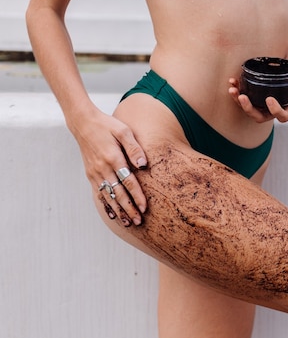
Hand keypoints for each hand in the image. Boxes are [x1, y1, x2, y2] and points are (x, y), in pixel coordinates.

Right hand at [70, 109, 147, 226]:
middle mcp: (102, 168)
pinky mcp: (90, 174)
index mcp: (113, 158)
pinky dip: (106, 205)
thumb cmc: (107, 125)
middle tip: (139, 222)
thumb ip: (134, 148)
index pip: (128, 182)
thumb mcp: (124, 131)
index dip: (137, 196)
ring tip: (128, 223)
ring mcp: (95, 173)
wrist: (83, 123)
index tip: (145, 208)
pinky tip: (112, 215)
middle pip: (118, 194)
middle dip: (129, 209)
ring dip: (118, 211)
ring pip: (108, 197)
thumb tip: (143, 165)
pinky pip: (99, 193)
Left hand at [228, 69, 287, 122]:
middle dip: (249, 109)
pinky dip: (237, 89)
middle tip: (242, 97)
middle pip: (260, 116)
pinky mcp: (256, 93)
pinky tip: (232, 81)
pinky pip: (244, 95)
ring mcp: (264, 102)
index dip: (275, 111)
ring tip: (233, 89)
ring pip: (249, 107)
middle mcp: (274, 108)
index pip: (282, 116)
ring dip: (238, 100)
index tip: (269, 99)